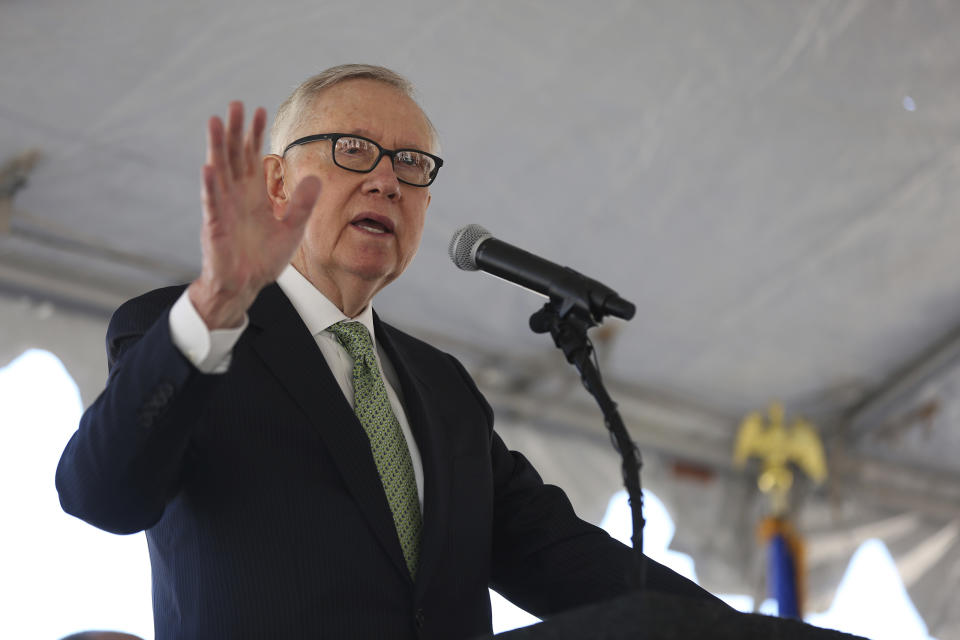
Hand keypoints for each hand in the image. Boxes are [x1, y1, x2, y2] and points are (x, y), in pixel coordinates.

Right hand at [189, 102, 320, 328]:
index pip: (254, 157)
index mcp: (254, 194)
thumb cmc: (264, 258)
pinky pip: (212, 202)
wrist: (246, 285)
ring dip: (217, 147)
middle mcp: (237, 195)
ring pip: (219, 171)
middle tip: (236, 104)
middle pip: (234, 156)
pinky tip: (209, 167)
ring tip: (216, 122)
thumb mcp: (292, 229)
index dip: (256, 135)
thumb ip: (302, 204)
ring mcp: (224, 208)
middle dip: (236, 131)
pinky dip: (210, 186)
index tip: (260, 110)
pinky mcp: (215, 225)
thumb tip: (316, 178)